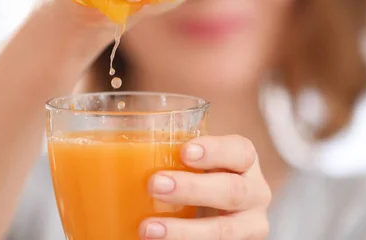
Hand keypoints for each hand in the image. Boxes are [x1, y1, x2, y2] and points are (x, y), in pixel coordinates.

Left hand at [141, 135, 270, 238]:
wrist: (214, 209)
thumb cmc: (196, 174)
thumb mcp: (192, 160)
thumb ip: (168, 148)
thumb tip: (111, 135)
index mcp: (245, 162)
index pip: (240, 151)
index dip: (214, 150)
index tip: (183, 151)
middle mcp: (255, 194)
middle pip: (232, 191)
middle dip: (193, 189)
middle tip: (154, 184)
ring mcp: (248, 227)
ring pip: (223, 232)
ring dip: (184, 231)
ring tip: (146, 229)